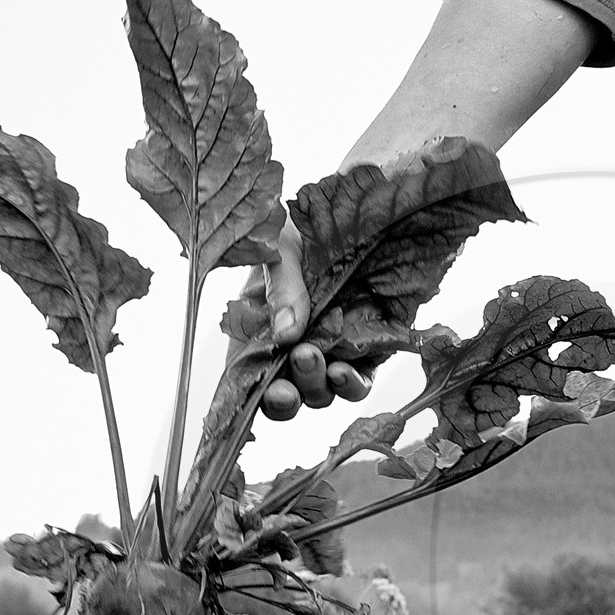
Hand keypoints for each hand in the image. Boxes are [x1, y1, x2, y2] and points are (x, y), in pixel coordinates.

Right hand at [226, 220, 374, 419]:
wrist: (347, 216)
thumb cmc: (299, 230)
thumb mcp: (281, 250)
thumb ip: (281, 288)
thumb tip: (286, 333)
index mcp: (257, 333)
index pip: (251, 382)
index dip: (258, 398)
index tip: (270, 392)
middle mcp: (289, 352)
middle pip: (290, 396)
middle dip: (294, 390)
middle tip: (302, 358)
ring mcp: (327, 354)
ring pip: (322, 393)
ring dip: (321, 386)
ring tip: (328, 366)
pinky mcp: (363, 352)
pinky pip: (358, 380)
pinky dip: (353, 384)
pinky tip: (348, 372)